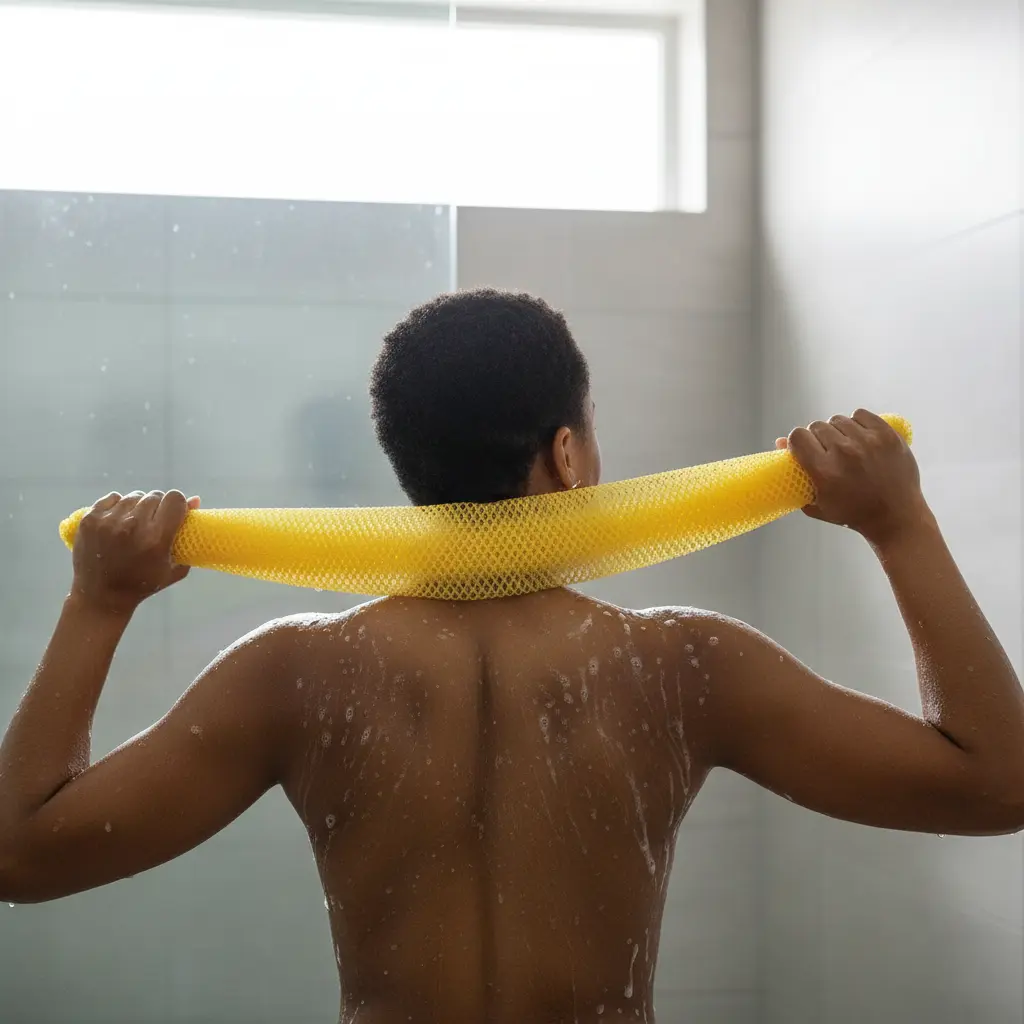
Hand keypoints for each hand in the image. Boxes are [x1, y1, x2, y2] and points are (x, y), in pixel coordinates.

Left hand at [71, 491, 200, 613]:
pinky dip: (118, 506)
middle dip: (158, 507)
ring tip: (134, 524)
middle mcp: (132, 526)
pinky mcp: (90, 518)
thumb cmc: (143, 584)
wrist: (100, 596)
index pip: (174, 499)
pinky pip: (113, 498)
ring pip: (134, 496)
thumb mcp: (174, 567)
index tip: (173, 514)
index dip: (177, 504)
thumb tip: (195, 500)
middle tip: (152, 523)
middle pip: (155, 496)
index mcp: (155, 538)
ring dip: (138, 507)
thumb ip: (188, 535)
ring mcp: (108, 521)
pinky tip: (117, 521)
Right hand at [774, 409, 929, 543]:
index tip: (805, 449)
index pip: (798, 436)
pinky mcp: (887, 435)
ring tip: (847, 447)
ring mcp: (868, 442)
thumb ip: (794, 474)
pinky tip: (860, 438)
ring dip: (838, 431)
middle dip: (818, 438)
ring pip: (838, 420)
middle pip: (817, 426)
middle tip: (828, 453)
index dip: (798, 441)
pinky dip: (858, 423)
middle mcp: (844, 453)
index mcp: (824, 470)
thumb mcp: (816, 502)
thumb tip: (779, 442)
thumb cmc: (852, 513)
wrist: (896, 517)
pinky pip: (861, 414)